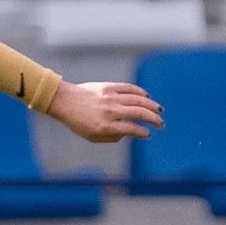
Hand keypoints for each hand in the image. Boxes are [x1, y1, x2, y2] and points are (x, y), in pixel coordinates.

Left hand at [47, 81, 163, 143]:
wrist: (64, 101)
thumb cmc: (78, 122)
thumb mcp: (92, 136)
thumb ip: (112, 137)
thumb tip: (129, 133)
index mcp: (105, 126)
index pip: (132, 129)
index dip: (143, 132)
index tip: (148, 134)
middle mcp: (110, 111)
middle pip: (139, 114)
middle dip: (153, 119)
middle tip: (161, 123)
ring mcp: (110, 98)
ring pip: (138, 100)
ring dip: (152, 106)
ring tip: (159, 111)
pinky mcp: (109, 87)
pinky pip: (130, 88)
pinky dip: (141, 92)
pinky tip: (147, 97)